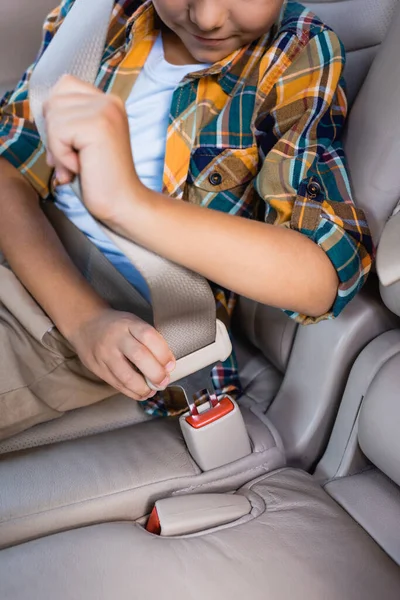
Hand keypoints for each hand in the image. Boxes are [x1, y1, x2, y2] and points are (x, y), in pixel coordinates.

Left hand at [43, 74, 138, 221]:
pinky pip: (58, 133)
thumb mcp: (83, 140)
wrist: (123, 202)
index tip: (71, 144)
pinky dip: (62, 156)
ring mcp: (105, 110)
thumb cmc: (101, 177)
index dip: (57, 115)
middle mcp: (109, 100)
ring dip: (58, 148)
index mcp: (109, 101)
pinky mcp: (98, 125)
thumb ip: (68, 120)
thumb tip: (42, 112)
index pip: (64, 85)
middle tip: (73, 160)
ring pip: (53, 117)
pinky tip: (81, 168)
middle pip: (54, 101)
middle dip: (54, 135)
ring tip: (79, 166)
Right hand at [67, 307, 175, 400]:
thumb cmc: (116, 326)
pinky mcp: (98, 368)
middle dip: (155, 373)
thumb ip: (150, 340)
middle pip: (139, 356)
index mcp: (128, 324)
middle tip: (163, 381)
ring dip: (143, 388)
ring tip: (152, 390)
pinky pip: (117, 384)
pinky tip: (141, 392)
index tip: (170, 365)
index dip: (163, 353)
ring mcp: (104, 354)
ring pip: (126, 376)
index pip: (149, 336)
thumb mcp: (133, 323)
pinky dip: (132, 392)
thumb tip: (168, 365)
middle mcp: (116, 338)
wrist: (85, 325)